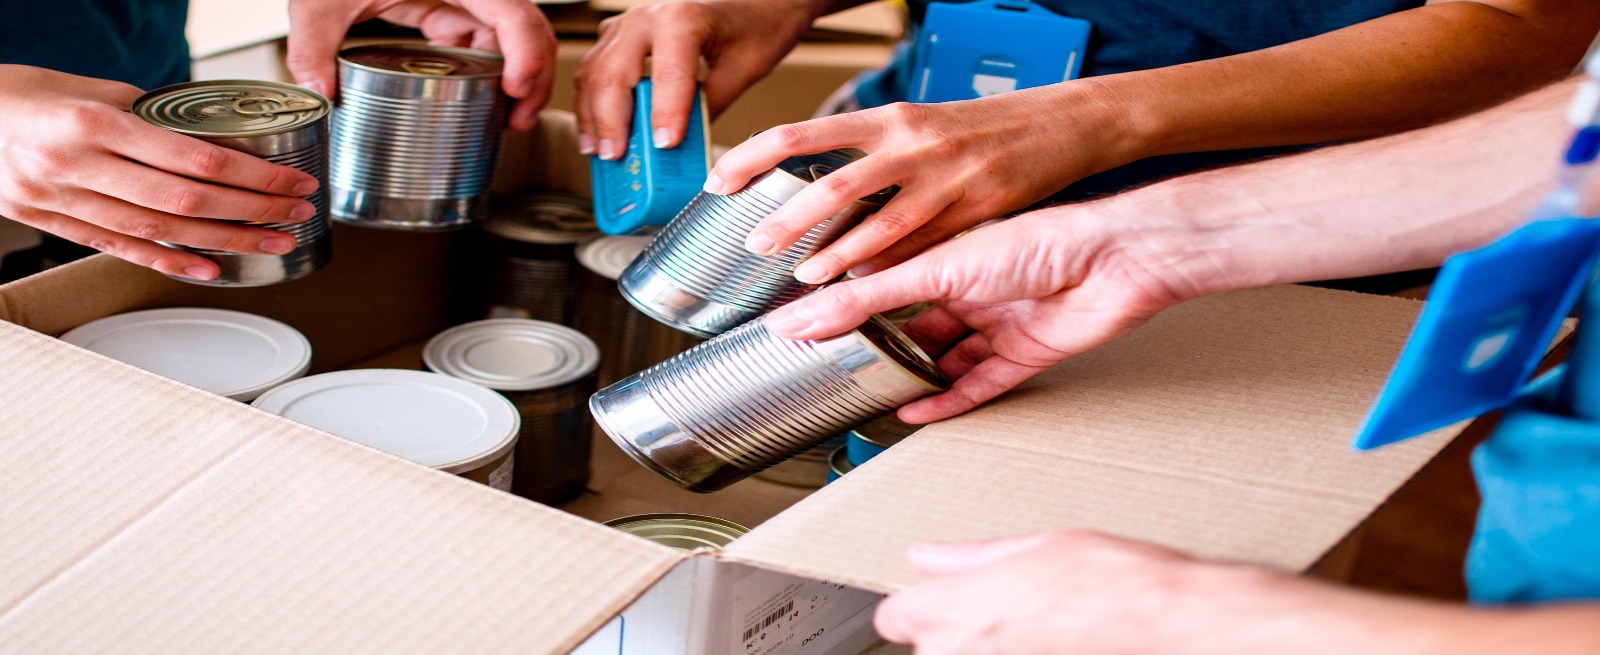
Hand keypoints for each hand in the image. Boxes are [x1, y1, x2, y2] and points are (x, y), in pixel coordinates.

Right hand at [0, 66, 320, 279]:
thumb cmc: (26, 96)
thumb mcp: (92, 89)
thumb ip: (152, 117)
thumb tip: (214, 139)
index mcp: (92, 122)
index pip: (194, 159)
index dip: (253, 176)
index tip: (291, 182)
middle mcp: (76, 165)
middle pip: (185, 201)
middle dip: (251, 212)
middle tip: (295, 213)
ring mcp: (60, 200)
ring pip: (159, 231)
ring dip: (224, 242)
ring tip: (270, 243)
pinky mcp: (52, 223)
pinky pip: (119, 248)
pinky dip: (169, 260)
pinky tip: (209, 268)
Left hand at [286, 0, 556, 129]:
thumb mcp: (321, 1)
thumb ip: (314, 45)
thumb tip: (321, 93)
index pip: (511, 12)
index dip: (526, 53)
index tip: (515, 91)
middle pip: (525, 28)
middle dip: (532, 76)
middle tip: (518, 120)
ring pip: (509, 36)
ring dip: (515, 76)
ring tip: (505, 117)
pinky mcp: (448, 6)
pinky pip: (482, 37)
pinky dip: (488, 69)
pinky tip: (478, 95)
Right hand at [573, 0, 819, 158]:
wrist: (753, 2)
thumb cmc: (753, 27)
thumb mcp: (743, 71)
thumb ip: (710, 107)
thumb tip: (682, 149)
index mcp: (681, 18)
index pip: (666, 75)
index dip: (664, 115)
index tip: (664, 147)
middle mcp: (646, 16)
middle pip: (614, 74)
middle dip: (612, 122)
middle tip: (616, 157)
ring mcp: (626, 24)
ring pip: (594, 73)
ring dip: (593, 117)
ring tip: (600, 152)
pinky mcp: (617, 35)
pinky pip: (594, 70)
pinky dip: (591, 103)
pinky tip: (597, 132)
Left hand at [709, 82, 1137, 282]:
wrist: (1062, 123)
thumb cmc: (983, 129)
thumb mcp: (917, 127)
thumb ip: (868, 157)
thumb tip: (814, 194)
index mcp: (888, 118)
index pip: (800, 133)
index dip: (753, 156)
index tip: (721, 180)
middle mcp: (911, 144)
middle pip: (831, 185)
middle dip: (788, 221)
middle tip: (758, 247)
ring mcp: (944, 179)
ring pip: (876, 226)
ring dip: (836, 258)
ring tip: (805, 279)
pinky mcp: (975, 211)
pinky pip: (923, 248)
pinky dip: (891, 269)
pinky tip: (866, 286)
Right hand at [764, 206, 1192, 422]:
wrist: (1116, 261)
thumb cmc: (1040, 241)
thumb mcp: (934, 270)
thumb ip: (866, 299)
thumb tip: (804, 313)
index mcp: (948, 256)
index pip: (885, 286)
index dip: (849, 308)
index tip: (808, 329)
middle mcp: (972, 289)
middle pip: (914, 328)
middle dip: (881, 351)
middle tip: (840, 372)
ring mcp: (999, 323)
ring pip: (946, 360)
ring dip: (914, 380)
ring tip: (874, 399)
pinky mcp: (1026, 354)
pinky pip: (979, 384)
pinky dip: (949, 401)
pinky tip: (917, 414)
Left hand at [875, 530, 1446, 654]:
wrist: (1177, 626)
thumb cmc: (1120, 582)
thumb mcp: (1043, 546)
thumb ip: (974, 557)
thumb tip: (928, 554)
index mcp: (957, 606)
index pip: (893, 618)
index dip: (919, 609)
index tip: (943, 606)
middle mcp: (961, 652)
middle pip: (924, 649)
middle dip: (956, 637)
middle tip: (1009, 624)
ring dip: (986, 651)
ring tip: (1036, 637)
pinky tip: (1054, 645)